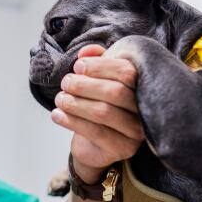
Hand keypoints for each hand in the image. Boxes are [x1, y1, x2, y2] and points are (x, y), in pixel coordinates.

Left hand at [51, 45, 143, 180]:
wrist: (94, 146)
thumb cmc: (97, 107)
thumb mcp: (97, 81)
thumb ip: (94, 62)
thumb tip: (86, 52)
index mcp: (142, 88)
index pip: (127, 72)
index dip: (100, 66)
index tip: (78, 66)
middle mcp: (145, 110)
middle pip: (115, 92)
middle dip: (84, 85)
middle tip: (65, 83)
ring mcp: (136, 132)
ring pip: (103, 112)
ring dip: (75, 103)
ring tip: (60, 99)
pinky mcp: (122, 149)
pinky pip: (95, 132)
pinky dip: (72, 121)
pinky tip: (57, 115)